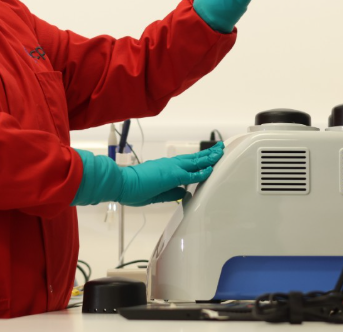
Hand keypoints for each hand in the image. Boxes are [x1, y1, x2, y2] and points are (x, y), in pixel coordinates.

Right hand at [71, 143, 223, 206]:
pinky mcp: (172, 175)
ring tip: (220, 153)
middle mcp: (169, 165)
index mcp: (165, 169)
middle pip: (193, 159)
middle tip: (220, 149)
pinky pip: (191, 173)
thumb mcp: (156, 194)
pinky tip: (211, 169)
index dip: (198, 161)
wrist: (122, 183)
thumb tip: (182, 193)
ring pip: (195, 161)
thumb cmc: (133, 189)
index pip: (186, 164)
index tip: (208, 159)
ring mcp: (171, 168)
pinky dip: (202, 171)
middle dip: (208, 155)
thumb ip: (170, 193)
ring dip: (208, 158)